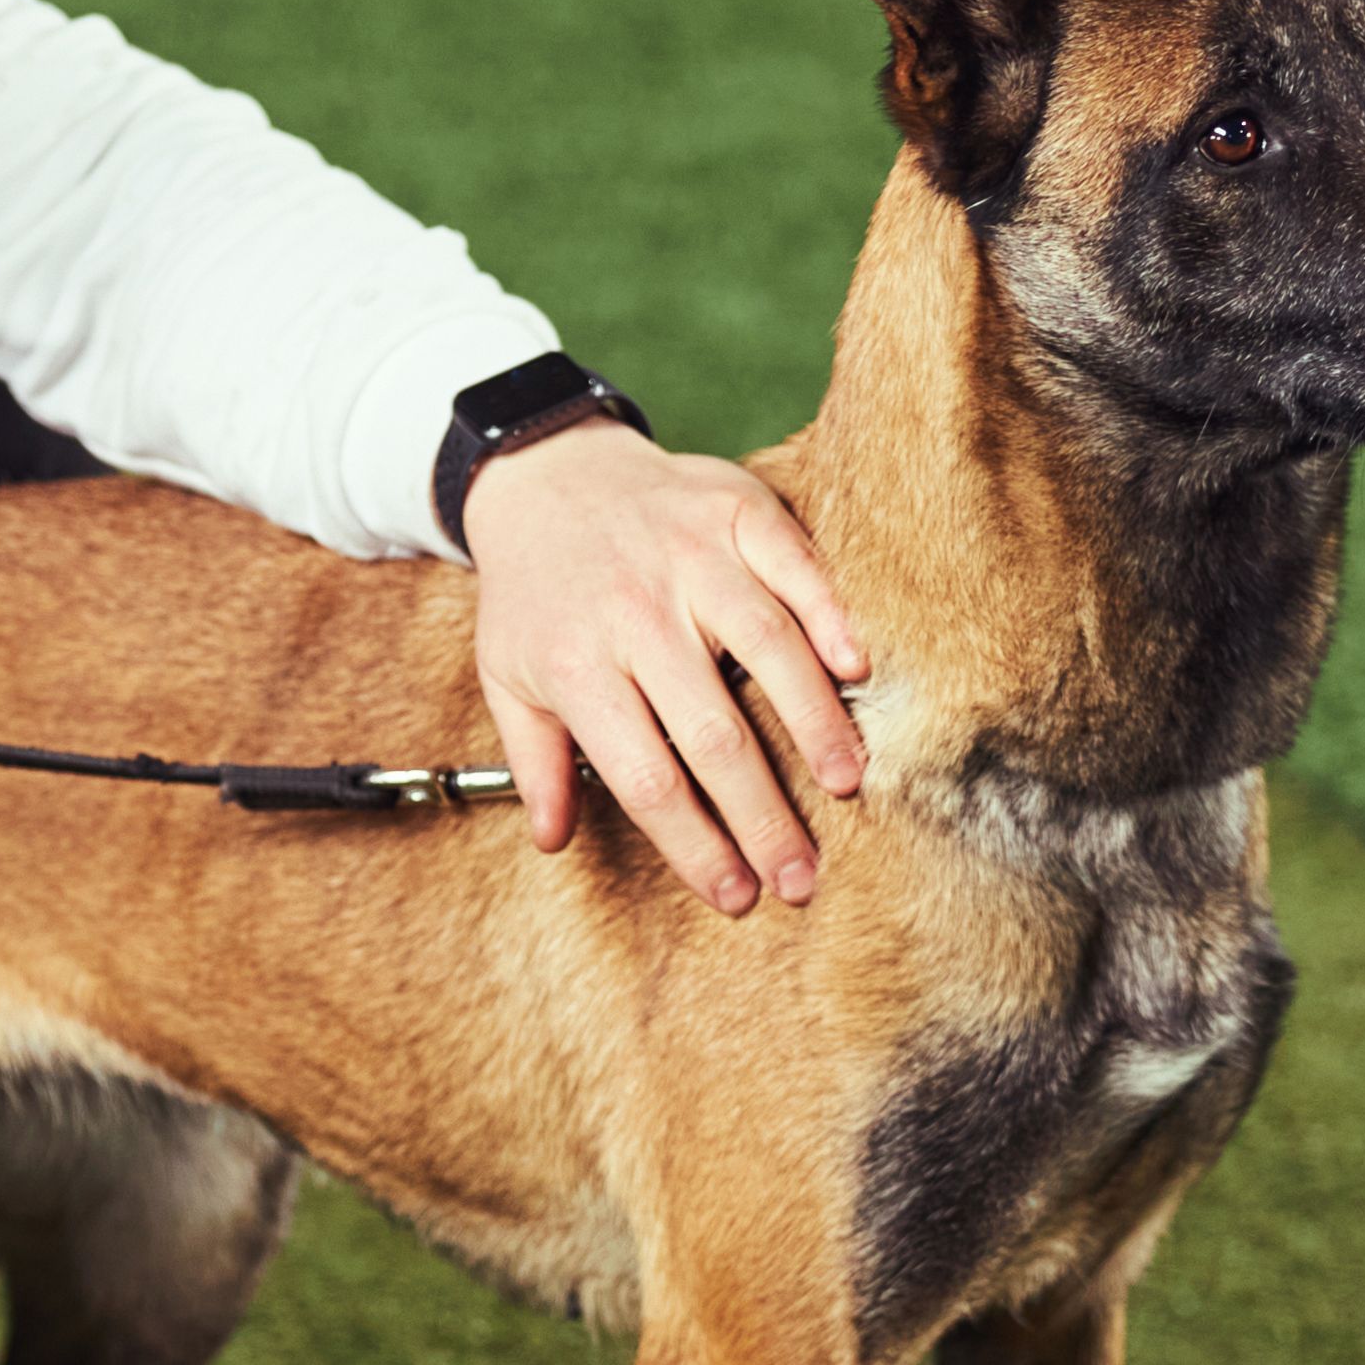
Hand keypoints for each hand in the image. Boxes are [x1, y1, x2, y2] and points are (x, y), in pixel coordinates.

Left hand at [463, 420, 873, 916]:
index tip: (735, 895)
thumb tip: (553, 840)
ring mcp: (690, 557)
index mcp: (578, 665)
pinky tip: (856, 668)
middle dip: (762, 816)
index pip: (646, 778)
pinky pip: (794, 566)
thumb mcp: (508, 676)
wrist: (544, 469)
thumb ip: (535, 761)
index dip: (695, 844)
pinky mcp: (734, 511)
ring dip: (813, 724)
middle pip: (713, 734)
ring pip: (767, 648)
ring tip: (844, 786)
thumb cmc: (535, 592)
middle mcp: (637, 613)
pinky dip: (829, 614)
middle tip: (801, 877)